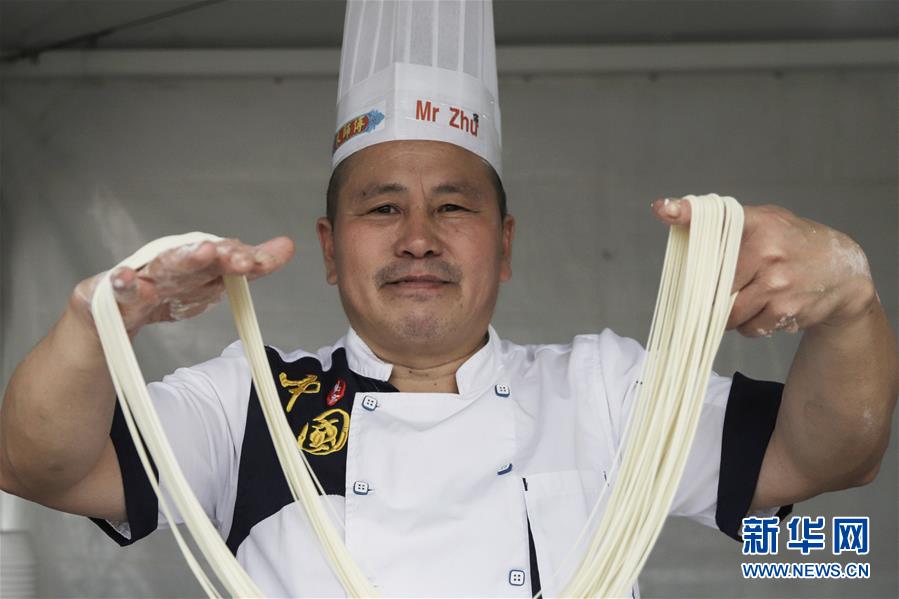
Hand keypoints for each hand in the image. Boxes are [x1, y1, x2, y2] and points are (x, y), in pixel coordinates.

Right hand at [72, 236, 295, 334]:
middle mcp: (174, 265)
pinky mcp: (115, 294)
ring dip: (186, 258)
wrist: (111, 316)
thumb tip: (287, 245)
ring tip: (205, 252)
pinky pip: (119, 289)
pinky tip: (126, 278)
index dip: (245, 259)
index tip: (267, 260)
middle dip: (221, 254)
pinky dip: (123, 283)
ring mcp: (144, 277)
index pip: (226, 258)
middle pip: (200, 257)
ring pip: (166, 266)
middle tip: (241, 256)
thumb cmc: (165, 292)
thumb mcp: (209, 284)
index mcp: (198, 265)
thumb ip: (246, 267)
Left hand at [651, 198, 876, 336]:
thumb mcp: (769, 222)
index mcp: (758, 223)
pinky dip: (749, 325)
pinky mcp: (784, 308)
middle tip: (718, 291)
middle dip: (709, 293)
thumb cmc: (793, 246)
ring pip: (727, 310)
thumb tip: (675, 220)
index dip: (687, 212)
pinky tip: (765, 309)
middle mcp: (766, 249)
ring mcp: (776, 280)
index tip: (665, 209)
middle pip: (711, 281)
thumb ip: (730, 225)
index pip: (717, 216)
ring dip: (729, 313)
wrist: (844, 274)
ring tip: (748, 298)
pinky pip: (748, 327)